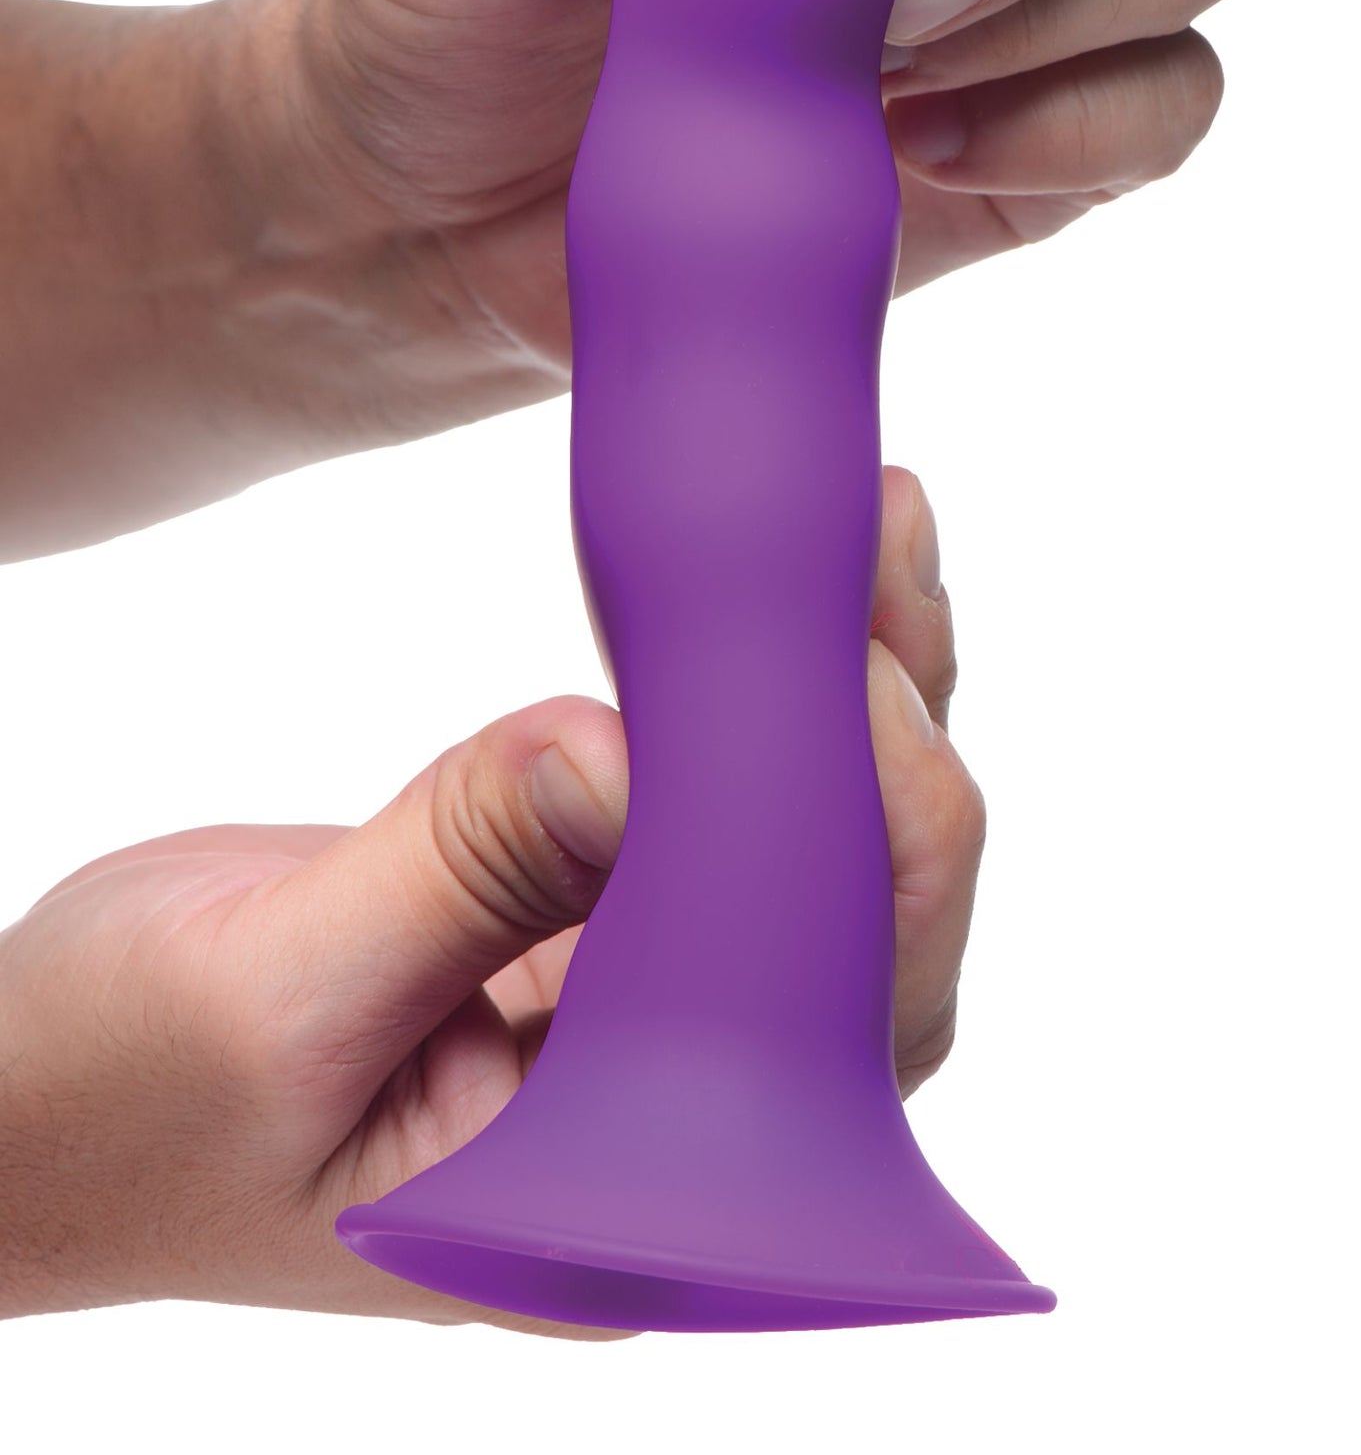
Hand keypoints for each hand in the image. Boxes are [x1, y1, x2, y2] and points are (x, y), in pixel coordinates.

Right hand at [0, 471, 974, 1334]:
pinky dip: (733, 701)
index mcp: (599, 1214)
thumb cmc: (102, 1097)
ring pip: (789, 862)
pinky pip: (690, 813)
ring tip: (867, 529)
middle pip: (845, 941)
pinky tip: (758, 592)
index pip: (811, 1049)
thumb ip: (455, 875)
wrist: (17, 1090)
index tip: (864, 683)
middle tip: (885, 554)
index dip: (871, 864)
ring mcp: (618, 1024)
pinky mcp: (573, 926)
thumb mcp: (265, 994)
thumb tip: (627, 753)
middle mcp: (647, 1133)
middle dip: (890, 746)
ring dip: (836, 700)